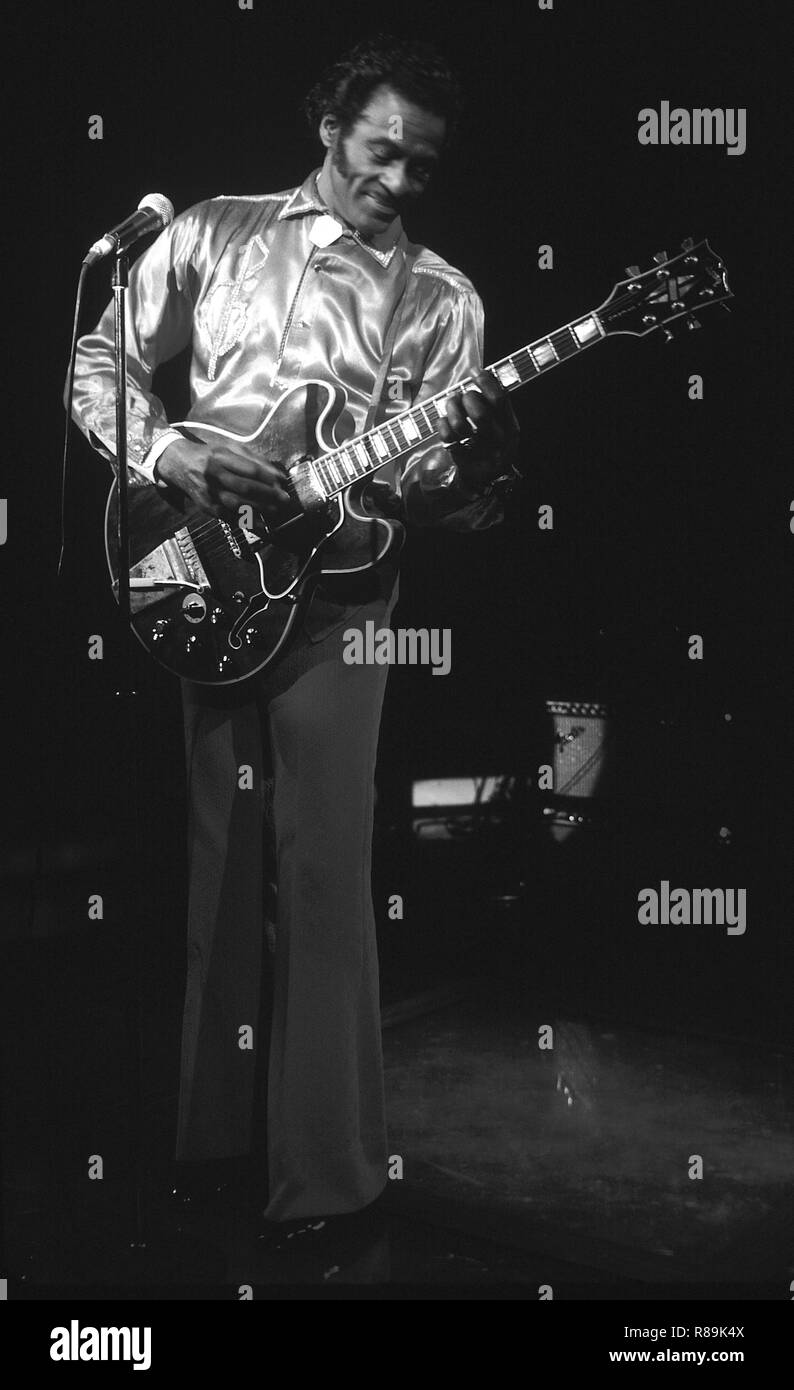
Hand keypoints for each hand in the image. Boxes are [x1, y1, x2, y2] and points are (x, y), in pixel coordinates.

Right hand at [156, 436, 290, 521]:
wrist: (179, 463)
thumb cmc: (210, 455)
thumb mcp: (229, 448)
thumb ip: (253, 458)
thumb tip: (276, 474)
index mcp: (221, 457)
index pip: (249, 468)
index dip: (268, 476)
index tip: (282, 481)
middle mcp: (214, 475)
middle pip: (244, 487)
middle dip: (267, 494)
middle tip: (284, 499)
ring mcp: (210, 492)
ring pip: (237, 503)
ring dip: (259, 509)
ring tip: (275, 510)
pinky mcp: (207, 506)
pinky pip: (229, 517)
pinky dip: (246, 522)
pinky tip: (261, 525)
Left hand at [436, 369, 519, 488]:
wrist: (488, 479)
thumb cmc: (494, 443)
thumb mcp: (505, 425)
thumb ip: (498, 404)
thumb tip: (481, 374)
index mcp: (511, 429)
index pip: (500, 401)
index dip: (486, 383)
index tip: (476, 372)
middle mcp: (497, 442)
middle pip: (480, 414)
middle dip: (468, 398)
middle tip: (462, 395)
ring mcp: (479, 452)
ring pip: (461, 426)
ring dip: (452, 409)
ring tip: (452, 404)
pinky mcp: (461, 459)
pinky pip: (447, 437)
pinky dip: (442, 424)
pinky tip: (445, 420)